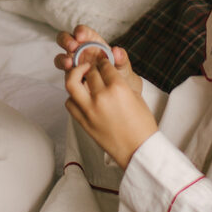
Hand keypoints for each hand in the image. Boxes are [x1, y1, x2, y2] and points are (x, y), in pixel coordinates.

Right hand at [55, 25, 140, 90]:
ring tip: (69, 63)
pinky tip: (73, 78)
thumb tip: (117, 50)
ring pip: (61, 57)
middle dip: (66, 41)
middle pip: (65, 40)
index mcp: (92, 42)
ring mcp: (74, 64)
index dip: (80, 31)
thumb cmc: (121, 75)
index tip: (81, 35)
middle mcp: (80, 51)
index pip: (82, 32)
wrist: (121, 97)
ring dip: (63, 59)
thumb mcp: (123, 66)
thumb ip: (121, 58)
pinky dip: (67, 75)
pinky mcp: (72, 78)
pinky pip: (65, 75)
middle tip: (73, 46)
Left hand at [65, 48, 156, 167]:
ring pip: (72, 83)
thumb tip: (107, 71)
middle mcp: (102, 97)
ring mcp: (90, 110)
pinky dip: (73, 96)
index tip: (103, 61)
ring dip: (75, 75)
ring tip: (81, 75)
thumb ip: (119, 81)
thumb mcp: (136, 96)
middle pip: (89, 72)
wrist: (138, 150)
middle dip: (92, 67)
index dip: (103, 61)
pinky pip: (70, 103)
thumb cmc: (141, 125)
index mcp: (118, 88)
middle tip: (93, 67)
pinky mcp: (83, 122)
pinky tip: (80, 96)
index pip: (104, 65)